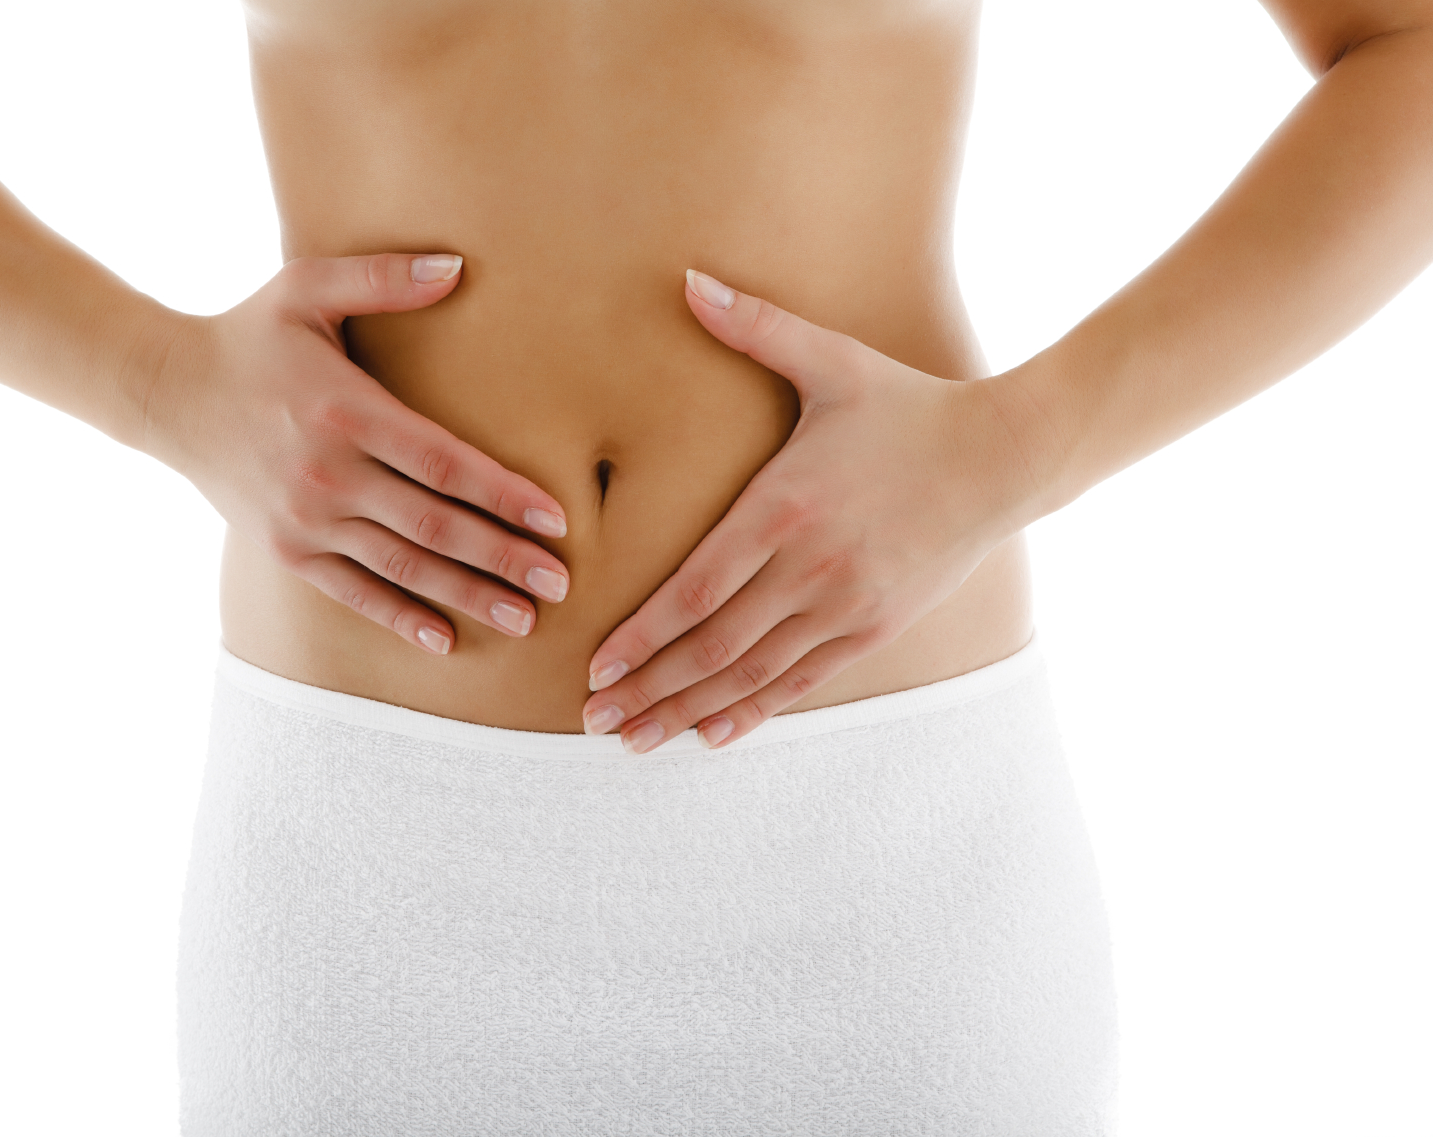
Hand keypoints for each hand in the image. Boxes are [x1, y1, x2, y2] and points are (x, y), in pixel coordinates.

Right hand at [141, 253, 570, 654]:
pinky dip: (399, 617)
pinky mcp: (286, 551)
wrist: (167, 394)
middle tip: (562, 582)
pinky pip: (352, 593)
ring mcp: (304, 520)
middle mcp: (326, 474)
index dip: (502, 494)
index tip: (556, 518)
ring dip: (466, 595)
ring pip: (400, 567)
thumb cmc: (249, 335)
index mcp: (344, 411)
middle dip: (500, 557)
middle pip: (432, 525)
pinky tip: (446, 639)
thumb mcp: (306, 288)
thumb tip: (458, 265)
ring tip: (526, 619)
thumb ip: (382, 277)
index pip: (441, 463)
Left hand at [580, 269, 1040, 751]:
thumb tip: (688, 280)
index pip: (694, 589)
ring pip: (752, 674)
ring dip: (689, 710)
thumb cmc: (909, 407)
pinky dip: (755, 711)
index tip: (596, 665)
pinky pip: (803, 680)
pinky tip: (713, 734)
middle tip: (597, 722)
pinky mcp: (874, 627)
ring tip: (636, 741)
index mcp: (783, 508)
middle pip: (712, 646)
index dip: (642, 635)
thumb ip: (755, 327)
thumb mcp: (833, 361)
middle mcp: (809, 569)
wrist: (1006, 456)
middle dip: (649, 687)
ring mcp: (845, 605)